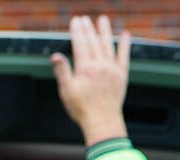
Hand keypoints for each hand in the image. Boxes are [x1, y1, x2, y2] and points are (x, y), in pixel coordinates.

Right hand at [50, 15, 130, 146]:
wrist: (102, 120)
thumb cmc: (81, 109)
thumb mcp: (66, 91)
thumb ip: (62, 71)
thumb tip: (55, 56)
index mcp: (85, 69)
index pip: (80, 44)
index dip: (77, 31)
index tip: (75, 21)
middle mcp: (100, 65)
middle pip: (93, 42)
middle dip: (88, 28)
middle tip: (84, 18)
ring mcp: (112, 68)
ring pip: (108, 45)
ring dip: (104, 31)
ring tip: (102, 19)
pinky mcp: (121, 74)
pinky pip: (124, 55)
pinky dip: (124, 44)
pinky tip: (124, 34)